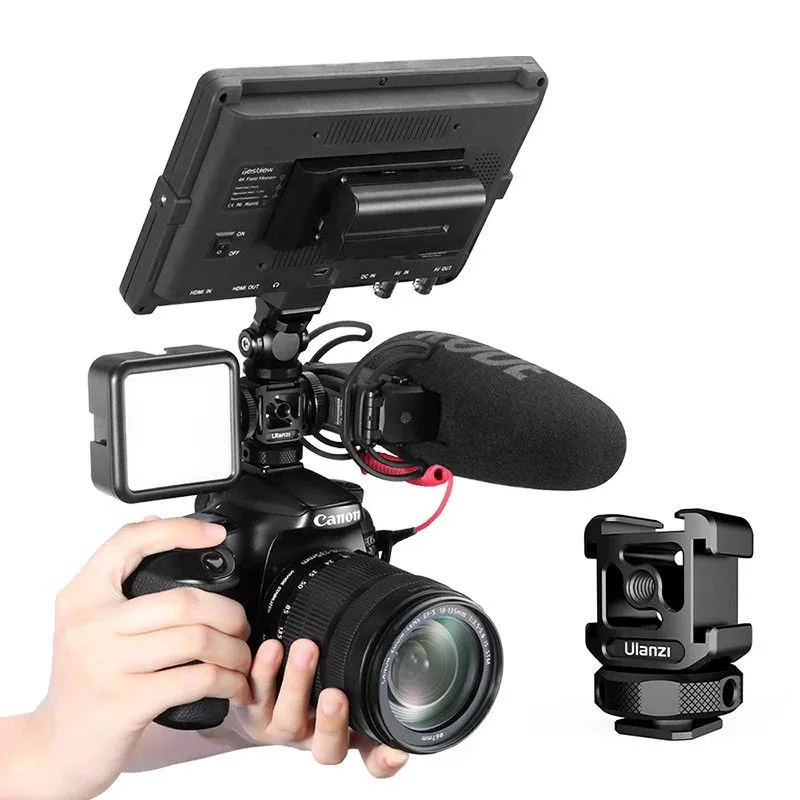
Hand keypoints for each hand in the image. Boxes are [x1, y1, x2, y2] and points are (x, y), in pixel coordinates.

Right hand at [33, 517, 252, 799]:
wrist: (59, 745)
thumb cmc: (84, 679)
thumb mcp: (87, 621)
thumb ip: (118, 574)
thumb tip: (154, 522)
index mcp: (82, 596)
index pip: (130, 542)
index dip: (179, 530)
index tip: (215, 535)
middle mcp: (90, 625)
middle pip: (184, 600)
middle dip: (230, 613)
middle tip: (241, 626)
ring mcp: (107, 664)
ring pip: (197, 639)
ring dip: (234, 649)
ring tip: (241, 656)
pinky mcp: (127, 703)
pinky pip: (196, 680)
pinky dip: (228, 681)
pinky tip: (236, 685)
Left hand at [234, 639, 408, 778]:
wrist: (256, 699)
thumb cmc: (309, 692)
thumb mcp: (345, 690)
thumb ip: (371, 686)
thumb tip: (406, 662)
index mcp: (345, 734)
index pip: (372, 758)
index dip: (384, 760)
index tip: (396, 751)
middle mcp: (314, 736)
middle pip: (327, 746)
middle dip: (332, 723)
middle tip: (335, 695)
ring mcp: (281, 726)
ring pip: (288, 717)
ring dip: (297, 683)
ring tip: (305, 649)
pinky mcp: (251, 709)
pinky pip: (253, 695)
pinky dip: (261, 671)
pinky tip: (271, 649)